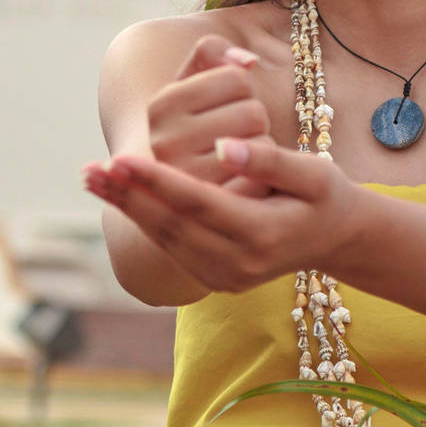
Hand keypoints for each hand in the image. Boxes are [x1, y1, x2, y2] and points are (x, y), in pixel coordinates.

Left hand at [85, 138, 360, 292]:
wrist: (335, 238)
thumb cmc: (325, 195)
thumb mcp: (313, 173)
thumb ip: (269, 161)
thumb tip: (225, 148)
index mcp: (262, 235)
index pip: (197, 204)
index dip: (157, 180)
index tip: (122, 156)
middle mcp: (238, 264)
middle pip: (171, 225)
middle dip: (128, 195)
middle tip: (90, 169)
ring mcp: (224, 277)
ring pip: (165, 239)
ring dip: (127, 208)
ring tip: (93, 179)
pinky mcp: (213, 278)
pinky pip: (171, 247)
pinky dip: (143, 221)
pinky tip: (121, 196)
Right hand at [137, 35, 279, 196]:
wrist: (175, 191)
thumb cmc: (194, 124)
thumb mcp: (192, 82)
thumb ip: (213, 53)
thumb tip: (247, 61)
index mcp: (161, 106)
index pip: (237, 77)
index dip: (242, 88)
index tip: (223, 103)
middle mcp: (166, 145)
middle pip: (253, 112)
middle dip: (253, 119)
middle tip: (232, 134)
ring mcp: (188, 182)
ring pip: (262, 145)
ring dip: (259, 148)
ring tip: (235, 157)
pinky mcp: (214, 212)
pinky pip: (265, 180)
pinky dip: (263, 177)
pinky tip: (244, 181)